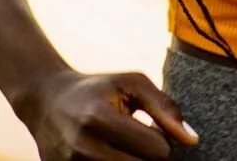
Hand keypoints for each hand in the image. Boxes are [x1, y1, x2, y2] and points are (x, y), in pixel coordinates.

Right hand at [16, 68, 197, 159]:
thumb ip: (165, 107)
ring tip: (124, 147)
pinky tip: (112, 154)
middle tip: (138, 141)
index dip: (162, 140)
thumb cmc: (98, 89)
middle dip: (149, 156)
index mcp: (99, 118)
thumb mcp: (132, 83)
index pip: (156, 150)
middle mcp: (81, 148)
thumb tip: (192, 140)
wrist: (45, 101)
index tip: (151, 128)